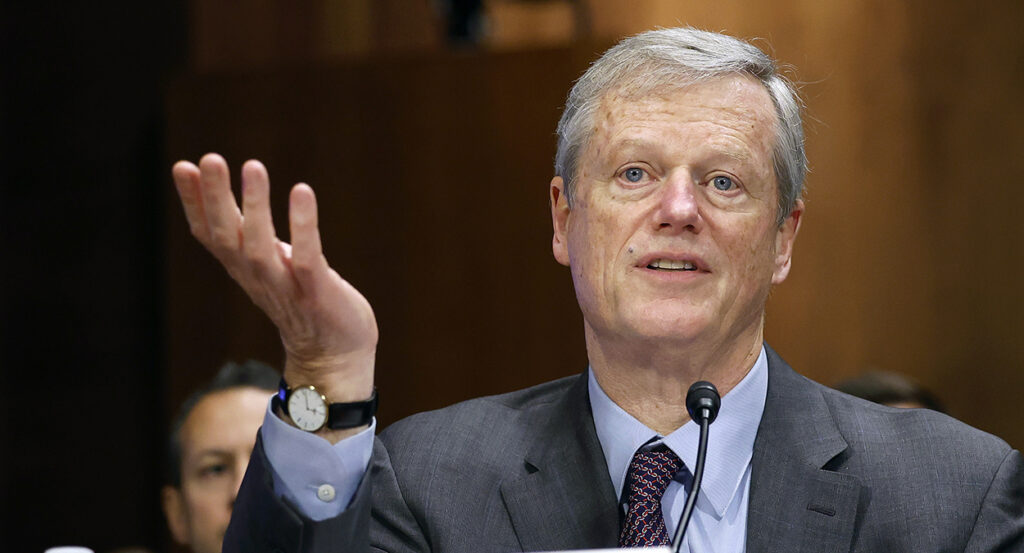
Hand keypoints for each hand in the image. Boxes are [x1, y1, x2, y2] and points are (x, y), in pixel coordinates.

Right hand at [172, 154, 376, 415]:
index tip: (183, 166)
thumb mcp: (268, 262)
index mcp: (243, 267)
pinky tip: (302, 192)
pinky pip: (307, 259)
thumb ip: (247, 232)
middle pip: (227, 236)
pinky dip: (303, 226)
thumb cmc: (302, 297)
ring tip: (252, 166)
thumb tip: (223, 196)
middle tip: (210, 159)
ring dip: (255, 207)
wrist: (334, 355)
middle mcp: (257, 276)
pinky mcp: (318, 294)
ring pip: (261, 247)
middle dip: (215, 198)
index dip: (194, 203)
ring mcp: (287, 287)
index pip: (209, 234)